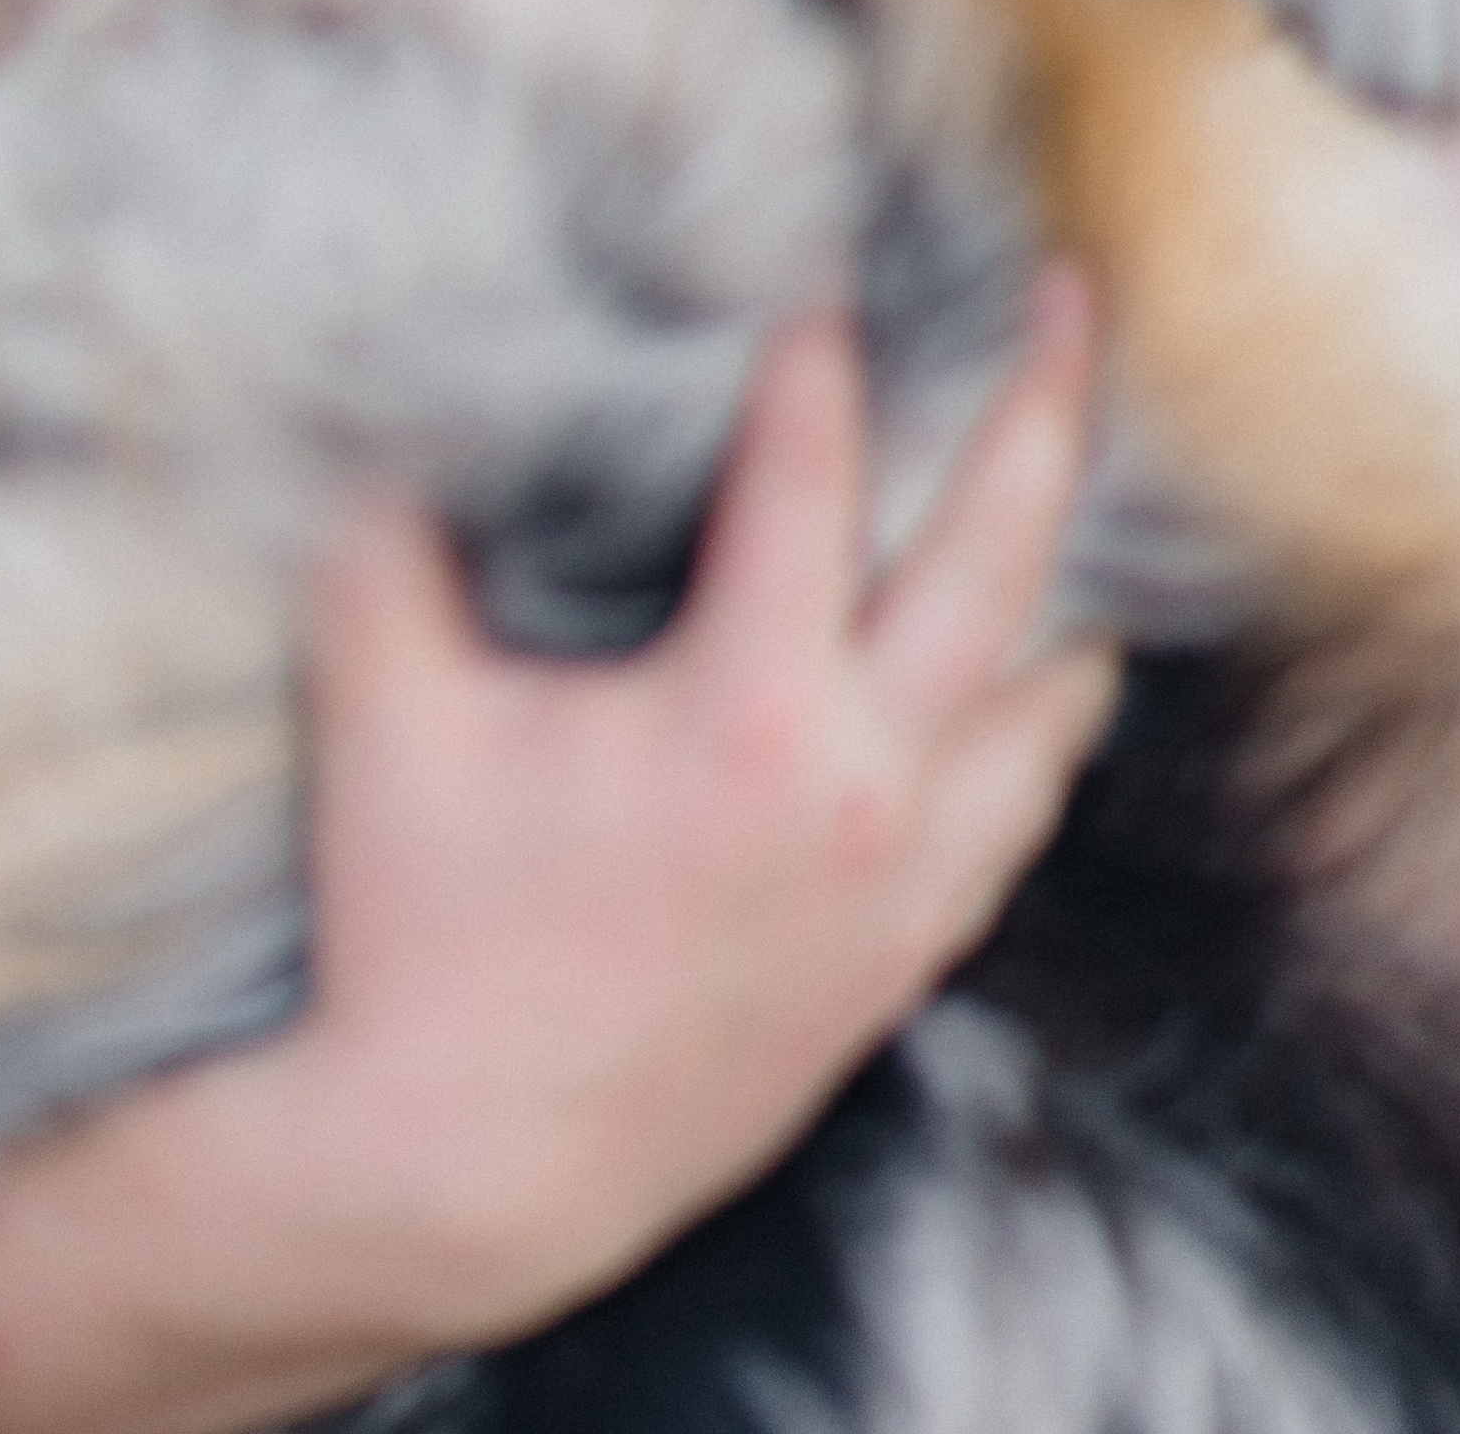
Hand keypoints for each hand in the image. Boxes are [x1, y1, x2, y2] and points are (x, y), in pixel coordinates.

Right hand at [284, 267, 1115, 1347]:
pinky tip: (1040, 697)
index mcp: (744, 706)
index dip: (813, 367)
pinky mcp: (898, 961)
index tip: (820, 291)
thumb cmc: (422, 929)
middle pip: (999, 554)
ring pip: (1045, 703)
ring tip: (1075, 493)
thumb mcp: (384, 711)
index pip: (807, 480)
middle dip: (1039, 404)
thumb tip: (390, 422)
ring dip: (1061, 583)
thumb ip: (391, 547)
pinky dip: (1042, 735)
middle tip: (1068, 300)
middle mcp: (859, 785)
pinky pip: (1017, 824)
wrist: (470, 1169)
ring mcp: (897, 882)